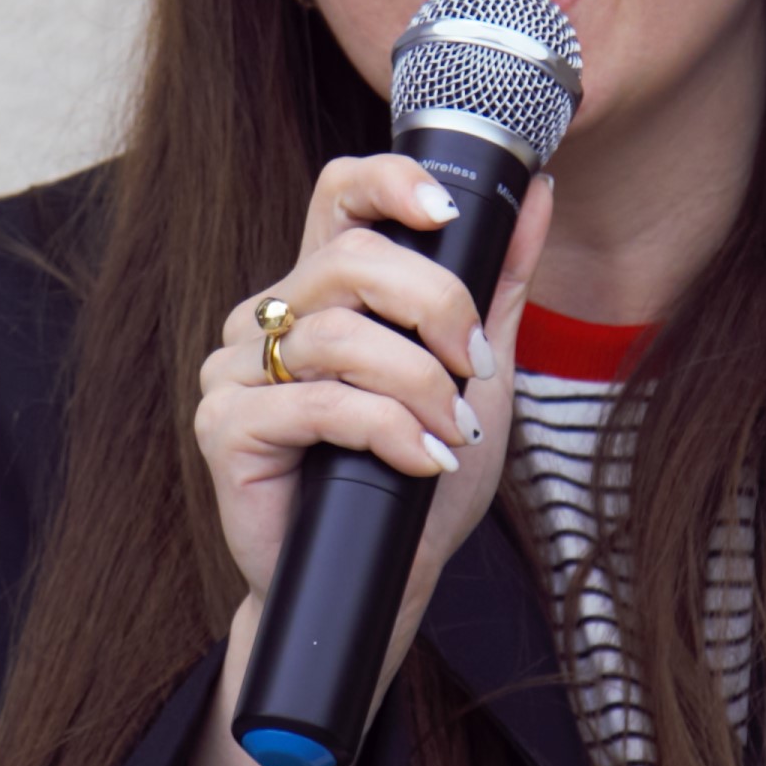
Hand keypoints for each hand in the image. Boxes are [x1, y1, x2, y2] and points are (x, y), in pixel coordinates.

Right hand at [186, 155, 551, 765]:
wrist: (379, 585)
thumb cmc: (418, 482)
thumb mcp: (477, 376)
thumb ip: (497, 284)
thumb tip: (540, 194)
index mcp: (323, 290)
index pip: (339, 195)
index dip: (389, 180)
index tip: (445, 209)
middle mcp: (270, 318)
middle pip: (351, 259)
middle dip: (435, 307)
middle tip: (474, 368)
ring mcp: (237, 370)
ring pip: (338, 334)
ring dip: (419, 386)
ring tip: (452, 433)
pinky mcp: (225, 427)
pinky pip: (318, 403)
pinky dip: (388, 429)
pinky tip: (421, 460)